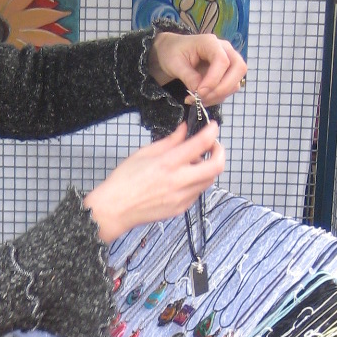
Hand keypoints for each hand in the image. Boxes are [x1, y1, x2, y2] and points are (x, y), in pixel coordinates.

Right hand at [84, 118, 224, 244]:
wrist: (115, 209)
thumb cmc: (125, 180)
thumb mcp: (145, 153)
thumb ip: (170, 141)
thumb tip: (185, 130)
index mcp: (168, 163)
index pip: (201, 144)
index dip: (212, 132)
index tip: (213, 126)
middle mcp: (178, 181)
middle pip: (216, 166)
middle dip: (220, 152)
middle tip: (213, 146)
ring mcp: (182, 197)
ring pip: (209, 180)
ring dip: (207, 168)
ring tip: (194, 162)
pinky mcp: (181, 208)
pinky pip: (197, 192)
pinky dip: (196, 182)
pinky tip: (183, 178)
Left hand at [148, 30, 246, 104]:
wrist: (172, 52)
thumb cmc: (172, 53)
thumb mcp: (175, 63)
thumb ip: (188, 76)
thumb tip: (199, 91)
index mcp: (210, 42)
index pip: (222, 60)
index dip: (213, 79)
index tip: (199, 92)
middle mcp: (224, 50)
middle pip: (239, 69)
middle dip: (223, 89)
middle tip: (202, 99)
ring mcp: (228, 62)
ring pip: (235, 82)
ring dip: (218, 96)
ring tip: (196, 100)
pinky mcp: (226, 74)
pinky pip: (229, 89)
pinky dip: (216, 98)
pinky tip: (200, 99)